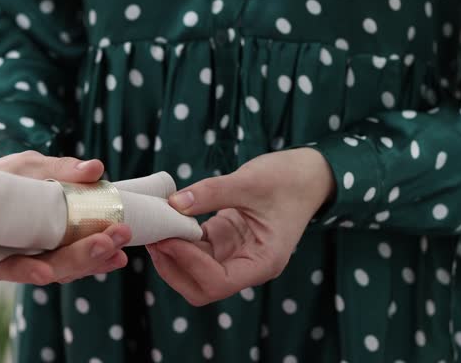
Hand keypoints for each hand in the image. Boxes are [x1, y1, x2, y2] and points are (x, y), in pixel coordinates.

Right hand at [0, 151, 131, 284]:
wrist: (5, 185)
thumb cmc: (7, 177)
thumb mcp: (26, 167)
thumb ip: (58, 170)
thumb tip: (94, 168)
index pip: (8, 265)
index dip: (27, 271)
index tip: (45, 272)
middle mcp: (16, 259)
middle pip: (48, 269)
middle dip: (80, 258)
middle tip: (108, 242)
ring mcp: (40, 261)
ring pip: (67, 270)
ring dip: (96, 259)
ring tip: (121, 241)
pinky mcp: (58, 257)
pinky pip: (78, 263)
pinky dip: (98, 258)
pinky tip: (119, 254)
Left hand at [146, 148, 334, 305]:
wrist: (307, 174)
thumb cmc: (288, 179)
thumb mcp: (250, 181)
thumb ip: (212, 192)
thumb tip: (173, 203)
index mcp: (263, 262)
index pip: (218, 281)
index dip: (189, 264)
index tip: (168, 239)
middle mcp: (247, 265)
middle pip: (201, 286)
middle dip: (174, 267)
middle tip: (154, 237)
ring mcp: (234, 254)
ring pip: (194, 270)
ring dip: (171, 253)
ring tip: (154, 227)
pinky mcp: (225, 240)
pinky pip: (195, 248)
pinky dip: (178, 238)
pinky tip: (164, 220)